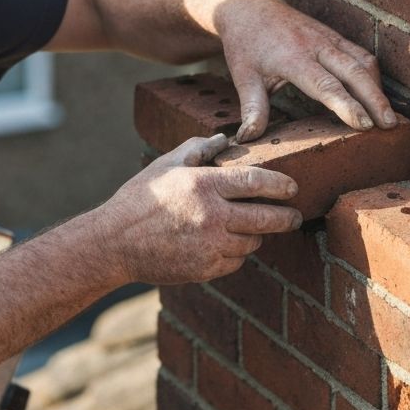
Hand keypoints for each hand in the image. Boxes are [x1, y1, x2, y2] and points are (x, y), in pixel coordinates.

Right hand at [98, 134, 300, 284]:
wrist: (115, 242)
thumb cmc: (140, 199)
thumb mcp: (165, 164)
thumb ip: (198, 149)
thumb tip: (224, 140)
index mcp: (204, 185)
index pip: (257, 181)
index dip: (281, 185)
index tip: (292, 188)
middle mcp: (212, 216)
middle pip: (268, 218)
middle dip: (287, 217)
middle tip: (294, 216)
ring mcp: (211, 245)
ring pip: (253, 241)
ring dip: (255, 234)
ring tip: (247, 228)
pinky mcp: (207, 268)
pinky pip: (236, 261)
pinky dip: (235, 253)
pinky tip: (222, 244)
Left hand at [216, 0, 396, 141]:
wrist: (249, 9)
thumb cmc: (246, 46)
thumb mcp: (243, 77)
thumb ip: (252, 109)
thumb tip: (247, 139)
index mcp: (293, 58)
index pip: (325, 85)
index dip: (346, 105)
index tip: (364, 125)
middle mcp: (316, 45)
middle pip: (354, 72)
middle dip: (374, 100)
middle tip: (389, 126)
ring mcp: (328, 38)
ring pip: (363, 61)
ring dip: (379, 88)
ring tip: (389, 117)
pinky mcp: (334, 36)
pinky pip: (361, 54)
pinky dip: (373, 74)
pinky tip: (378, 95)